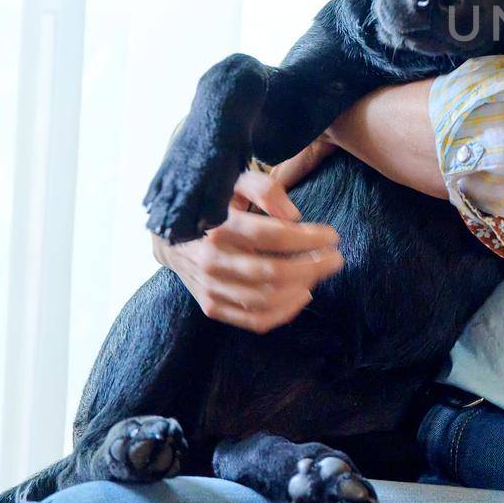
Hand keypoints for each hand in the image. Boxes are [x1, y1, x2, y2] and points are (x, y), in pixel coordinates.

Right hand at [152, 142, 342, 332]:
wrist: (167, 236)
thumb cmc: (212, 204)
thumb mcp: (234, 182)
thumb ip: (265, 189)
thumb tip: (294, 216)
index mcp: (219, 226)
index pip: (273, 236)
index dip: (308, 238)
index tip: (333, 236)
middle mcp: (212, 260)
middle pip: (273, 272)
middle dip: (313, 267)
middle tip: (336, 258)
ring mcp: (210, 287)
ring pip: (266, 300)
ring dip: (302, 289)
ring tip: (320, 273)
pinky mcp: (211, 306)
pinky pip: (254, 320)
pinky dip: (284, 313)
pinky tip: (302, 295)